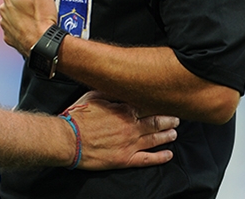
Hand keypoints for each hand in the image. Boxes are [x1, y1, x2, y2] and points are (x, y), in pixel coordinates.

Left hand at [0, 0, 58, 55]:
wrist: (43, 44)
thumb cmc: (42, 17)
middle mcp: (4, 9)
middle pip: (25, 0)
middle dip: (38, 1)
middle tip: (51, 6)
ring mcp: (6, 25)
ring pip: (22, 14)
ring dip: (32, 14)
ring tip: (46, 18)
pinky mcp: (11, 38)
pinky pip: (20, 29)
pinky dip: (28, 28)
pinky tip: (38, 28)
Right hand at [64, 91, 178, 169]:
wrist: (68, 139)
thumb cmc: (77, 117)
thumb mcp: (92, 96)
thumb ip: (109, 92)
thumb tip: (117, 85)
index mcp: (124, 110)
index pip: (147, 105)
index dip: (158, 104)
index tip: (164, 102)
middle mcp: (131, 126)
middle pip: (156, 122)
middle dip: (168, 120)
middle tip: (176, 119)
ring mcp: (130, 143)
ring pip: (155, 139)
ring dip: (167, 135)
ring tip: (174, 133)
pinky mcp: (125, 159)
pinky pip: (148, 159)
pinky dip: (160, 157)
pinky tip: (168, 154)